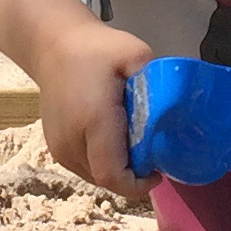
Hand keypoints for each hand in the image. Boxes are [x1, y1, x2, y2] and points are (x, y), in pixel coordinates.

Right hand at [36, 20, 155, 201]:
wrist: (52, 46)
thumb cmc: (94, 49)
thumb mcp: (135, 54)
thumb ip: (157, 84)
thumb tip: (178, 110)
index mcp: (93, 120)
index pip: (113, 174)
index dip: (138, 184)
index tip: (157, 173)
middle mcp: (71, 141)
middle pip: (106, 179)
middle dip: (132, 176)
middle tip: (149, 155)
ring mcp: (59, 147)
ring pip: (94, 177)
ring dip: (117, 171)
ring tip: (131, 146)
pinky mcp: (55, 148)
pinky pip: (84, 169)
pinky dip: (102, 163)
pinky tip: (112, 142)